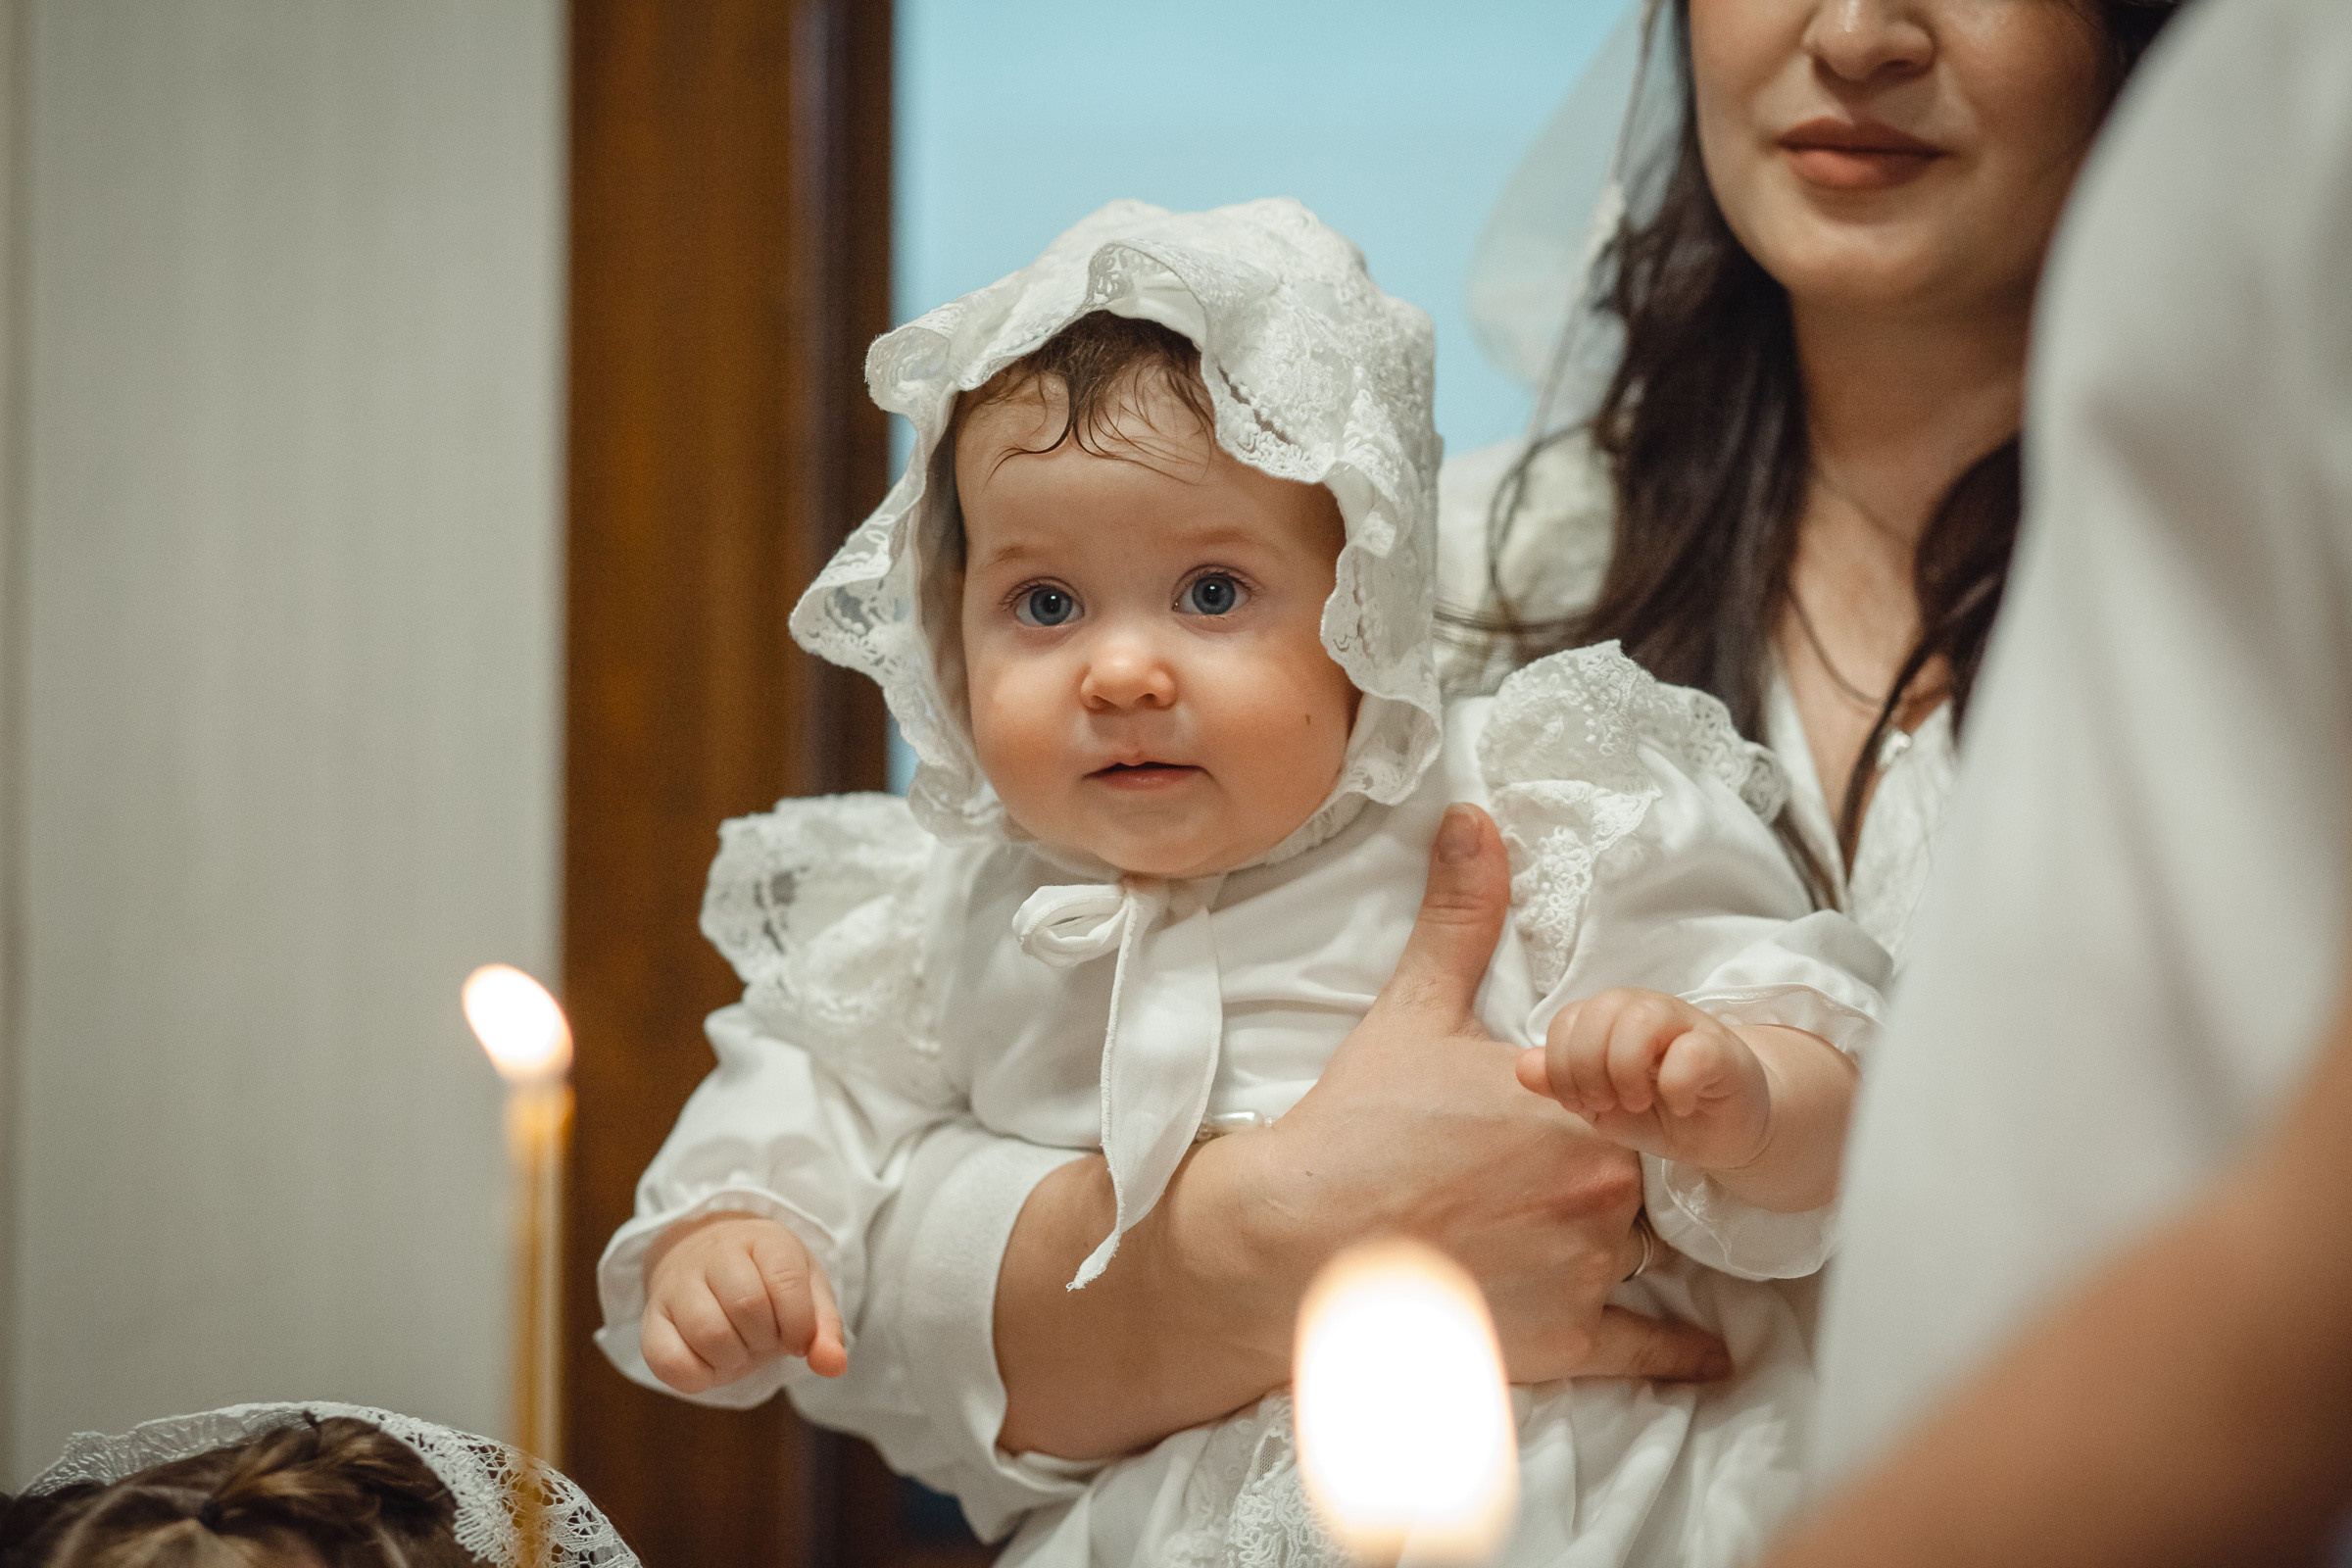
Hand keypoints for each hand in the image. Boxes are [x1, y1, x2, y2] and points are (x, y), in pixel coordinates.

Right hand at [641, 1213, 845, 1392]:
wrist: (704, 1255)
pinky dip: (695, 1377)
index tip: (797, 1336)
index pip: (786, 1283)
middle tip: (765, 1337)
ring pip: (709, 1332)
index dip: (799, 1324)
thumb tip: (833, 1366)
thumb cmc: (765, 1281)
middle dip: (766, 1339)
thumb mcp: (806, 1291)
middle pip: (747, 1307)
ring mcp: (678, 1283)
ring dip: (734, 1357)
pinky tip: (710, 1364)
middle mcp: (715, 1253)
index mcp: (763, 1239)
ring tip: (738, 1347)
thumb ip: (825, 1328)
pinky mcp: (653, 1317)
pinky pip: (667, 1359)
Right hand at [1221, 805, 1731, 1385]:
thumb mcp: (1414, 1010)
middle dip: (1610, 1174)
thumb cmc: (1356, 1127)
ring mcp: (1588, 1270)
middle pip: (1646, 1178)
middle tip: (1544, 1176)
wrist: (1294, 1243)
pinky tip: (1708, 1354)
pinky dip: (1683, 1352)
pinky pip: (1652, 1347)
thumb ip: (1461, 919)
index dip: (1624, 1107)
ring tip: (1558, 1239)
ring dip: (1615, 1246)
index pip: (1647, 1103)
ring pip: (1639, 1252)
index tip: (1593, 1112)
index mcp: (1579, 1106)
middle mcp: (1602, 1189)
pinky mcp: (1566, 1342)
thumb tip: (1473, 821)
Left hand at [1520, 988, 1772, 1172]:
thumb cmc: (1657, 1110)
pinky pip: (1690, 1054)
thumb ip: (1560, 1083)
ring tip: (1637, 1102)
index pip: (1566, 1020)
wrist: (1722, 1129)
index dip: (1561, 1066)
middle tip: (1606, 1104)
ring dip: (1626, 1072)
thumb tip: (1523, 1067)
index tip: (1580, 1103)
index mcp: (1609, 1018)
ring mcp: (1686, 1025)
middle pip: (1597, 1012)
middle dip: (1588, 1069)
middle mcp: (1645, 1010)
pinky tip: (1679, 1106)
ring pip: (1639, 1021)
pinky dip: (1675, 1089)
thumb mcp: (1599, 1103)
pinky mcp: (1722, 1050)